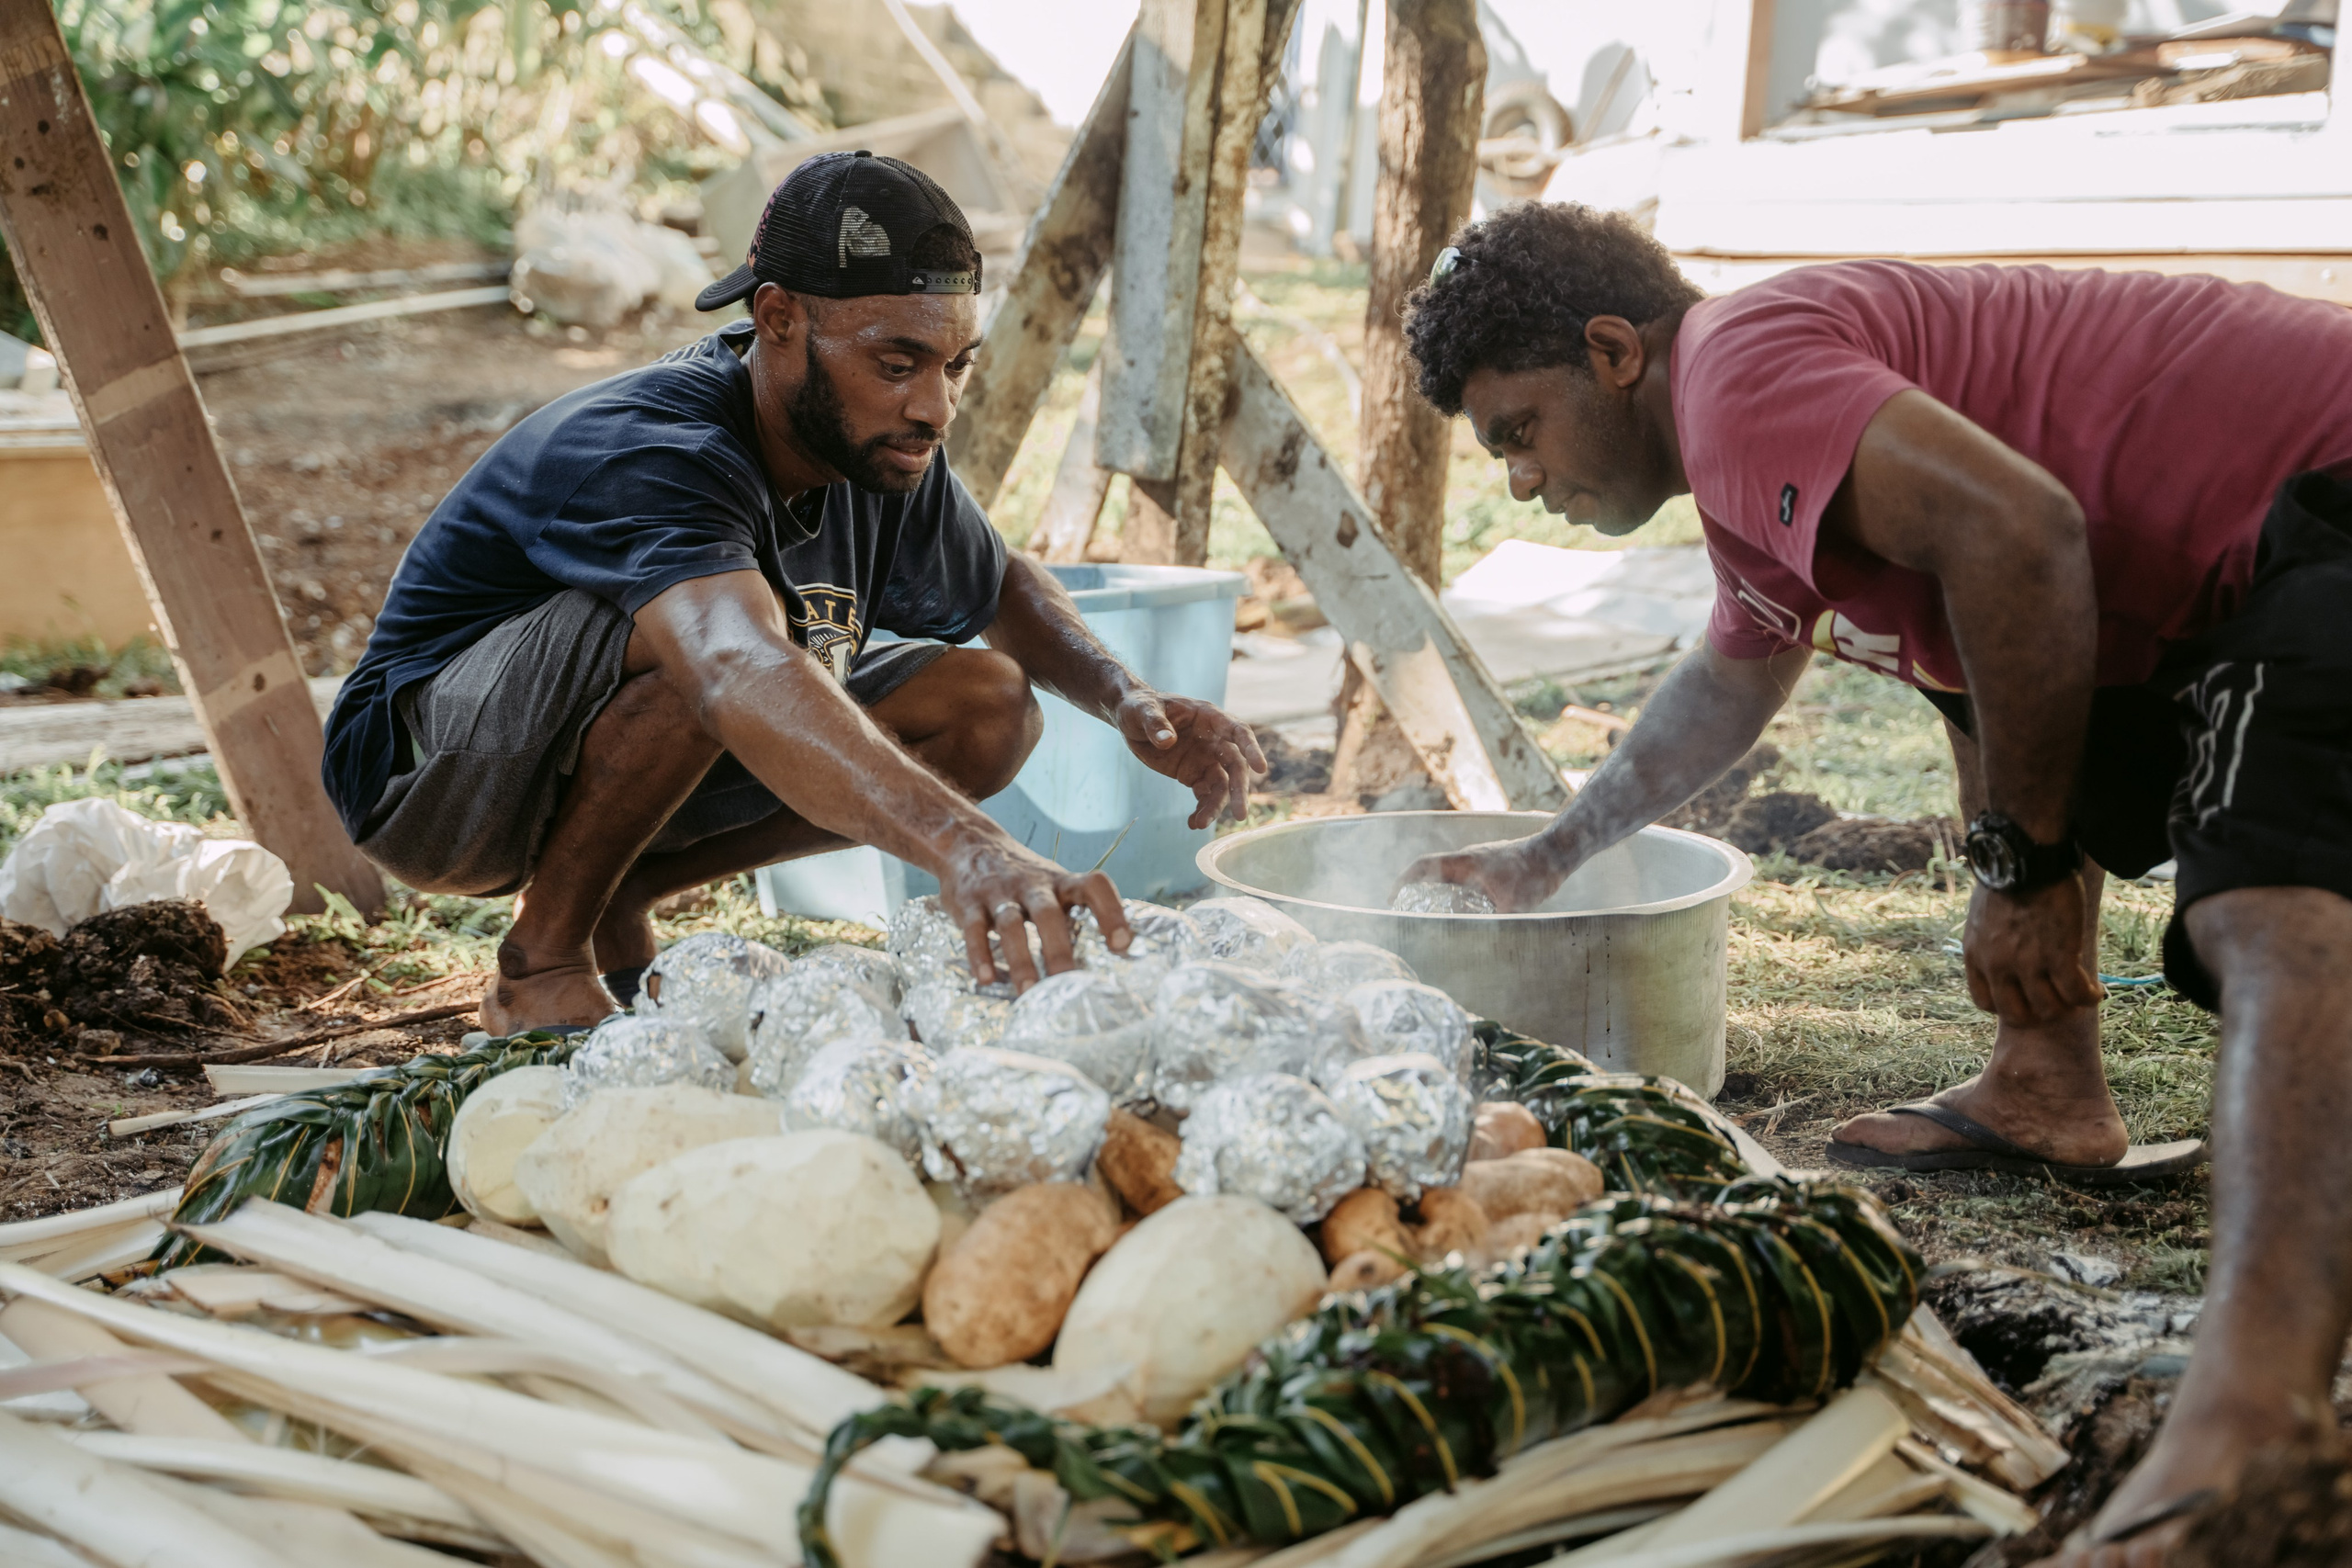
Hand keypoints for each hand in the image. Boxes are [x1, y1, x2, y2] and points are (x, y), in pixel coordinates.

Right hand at [937, 836, 1129, 990]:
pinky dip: (980, 955)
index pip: (1093, 886)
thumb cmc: (1025, 880)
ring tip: (1029, 993)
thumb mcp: (1055, 886)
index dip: (1111, 911)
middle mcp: (1033, 885)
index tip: (1122, 945)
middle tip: (1070, 983)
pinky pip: (973, 930)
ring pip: (1010, 925)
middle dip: (1059, 949)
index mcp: (1061, 882)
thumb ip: (1080, 914)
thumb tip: (1115, 960)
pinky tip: (986, 979)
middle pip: (1048, 914)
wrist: (968, 844)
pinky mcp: (968, 904)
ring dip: (1021, 959)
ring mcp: (999, 893)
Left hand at [1118, 692, 1267, 829]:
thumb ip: (1155, 724)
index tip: (1260, 768)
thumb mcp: (1142, 710)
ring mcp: (1204, 758)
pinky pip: (1204, 794)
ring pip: (1221, 785)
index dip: (1251, 748)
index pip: (1237, 731)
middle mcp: (1212, 739)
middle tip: (1240, 815)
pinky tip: (1193, 823)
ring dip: (1216, 806)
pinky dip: (1202, 809)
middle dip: (1239, 790)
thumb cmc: (1139, 706)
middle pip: (1235, 765)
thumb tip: (1167, 741)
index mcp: (1208, 717)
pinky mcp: (1192, 774)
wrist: (1130, 719)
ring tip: (1200, 823)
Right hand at [1397, 834, 1575, 913]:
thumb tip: (1477, 944)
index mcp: (1464, 862)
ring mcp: (1480, 864)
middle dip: (1415, 892)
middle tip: (1407, 914)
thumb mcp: (1511, 903)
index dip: (1403, 881)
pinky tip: (1463, 914)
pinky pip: (1465, 883)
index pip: (1423, 866)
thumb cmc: (1533, 871)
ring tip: (1431, 918)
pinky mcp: (1491, 869)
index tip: (1392, 898)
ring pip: (1449, 879)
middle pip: (1432, 873)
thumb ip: (1492, 923)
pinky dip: (1456, 896)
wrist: (1557, 852)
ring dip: (1436, 894)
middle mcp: (1468, 860)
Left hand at [1963, 874, 2103, 1024]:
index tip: (2025, 998)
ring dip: (2067, 1007)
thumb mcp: (1983, 918)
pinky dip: (2088, 997)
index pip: (1985, 1003)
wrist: (2024, 857)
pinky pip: (2076, 993)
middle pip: (2017, 1015)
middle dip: (2039, 1014)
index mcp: (1975, 955)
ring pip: (2049, 1009)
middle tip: (2057, 1003)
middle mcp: (1997, 965)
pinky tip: (2095, 991)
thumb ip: (1991, 943)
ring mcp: (2027, 963)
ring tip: (2080, 995)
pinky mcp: (2058, 954)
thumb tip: (2005, 957)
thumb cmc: (2008, 879)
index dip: (2008, 1006)